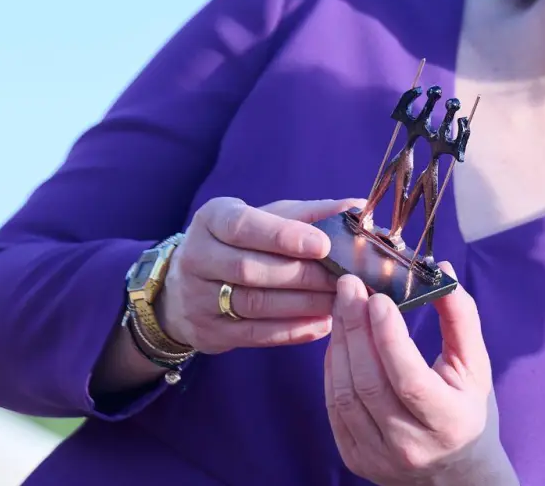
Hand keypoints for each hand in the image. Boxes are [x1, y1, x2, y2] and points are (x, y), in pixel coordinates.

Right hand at [158, 196, 360, 354]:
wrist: (186, 286)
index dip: (283, 236)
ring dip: (303, 304)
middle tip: (345, 277)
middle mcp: (197, 257)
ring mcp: (197, 298)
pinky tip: (323, 324)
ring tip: (340, 301)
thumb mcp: (266, 218)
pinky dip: (293, 331)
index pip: (243, 226)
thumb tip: (358, 208)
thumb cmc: (241, 242)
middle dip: (304, 275)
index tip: (323, 244)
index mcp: (211, 219)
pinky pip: (255, 335)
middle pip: (252, 269)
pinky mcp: (207, 332)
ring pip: (255, 304)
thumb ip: (309, 214)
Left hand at [324, 266, 515, 485]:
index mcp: (449, 422)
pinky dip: (332, 367)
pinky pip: (333, 406)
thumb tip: (439, 268)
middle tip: (349, 286)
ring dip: (339, 343)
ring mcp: (377, 456)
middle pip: (370, 383)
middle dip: (355, 328)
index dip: (388, 337)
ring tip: (342, 306)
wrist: (454, 473)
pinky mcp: (355, 458)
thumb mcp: (475, 365)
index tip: (376, 297)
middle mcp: (411, 446)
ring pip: (345, 394)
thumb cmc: (467, 409)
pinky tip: (339, 339)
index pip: (409, 379)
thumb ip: (460, 316)